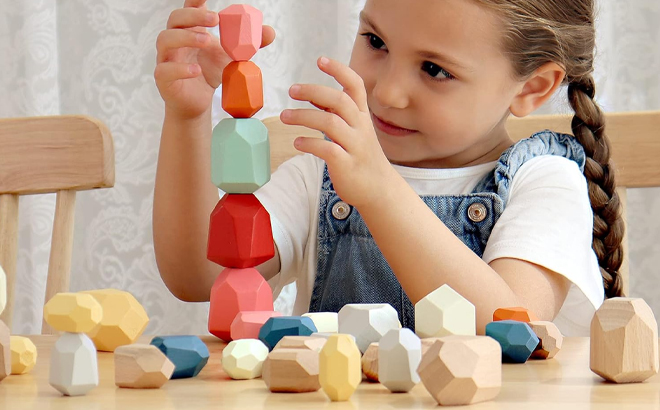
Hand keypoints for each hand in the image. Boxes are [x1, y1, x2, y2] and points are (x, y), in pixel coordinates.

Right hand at [155, 0, 275, 120]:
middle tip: (215, 20)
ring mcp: (166, 58)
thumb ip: (249, 45)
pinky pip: (165, 69)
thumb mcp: (232, 58)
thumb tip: (270, 31)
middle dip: (194, 16)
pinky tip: (197, 70)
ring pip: (165, 40)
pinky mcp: (163, 78)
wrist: (198, 104)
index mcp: (191, 31)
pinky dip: (180, 68)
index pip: (188, 9)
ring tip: (207, 41)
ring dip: (186, 37)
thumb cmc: (210, 74)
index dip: (194, 0)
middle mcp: (175, 41)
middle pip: (175, 19)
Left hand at [280, 57, 394, 209]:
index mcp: (362, 116)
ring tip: (284, 117)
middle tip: (292, 90)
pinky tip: (297, 142)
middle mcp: (360, 128)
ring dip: (304, 117)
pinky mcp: (347, 165)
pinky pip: (327, 150)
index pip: (355, 85)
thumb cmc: (361, 158)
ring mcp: (355, 146)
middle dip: (314, 91)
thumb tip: (314, 97)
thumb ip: (337, 114)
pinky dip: (310, 144)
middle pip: (339, 101)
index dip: (339, 70)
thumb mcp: (355, 131)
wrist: (379, 190)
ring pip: (331, 123)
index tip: (320, 60)